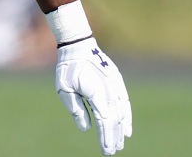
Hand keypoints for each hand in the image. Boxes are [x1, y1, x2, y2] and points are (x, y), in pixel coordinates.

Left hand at [55, 37, 132, 154]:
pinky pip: (125, 103)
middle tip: (111, 151)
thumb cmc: (68, 68)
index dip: (106, 137)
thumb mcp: (65, 89)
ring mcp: (116, 86)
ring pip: (122, 113)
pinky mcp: (117, 82)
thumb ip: (76, 109)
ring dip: (121, 130)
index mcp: (96, 94)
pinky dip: (127, 116)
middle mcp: (109, 91)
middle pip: (115, 120)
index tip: (106, 150)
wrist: (78, 47)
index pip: (104, 121)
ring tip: (120, 143)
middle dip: (114, 137)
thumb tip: (86, 128)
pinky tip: (127, 128)